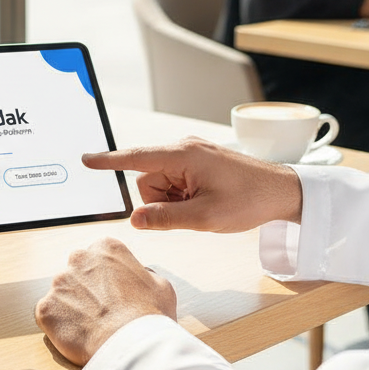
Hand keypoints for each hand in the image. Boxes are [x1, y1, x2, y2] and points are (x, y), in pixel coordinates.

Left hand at [35, 237, 176, 364]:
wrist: (130, 347)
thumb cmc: (150, 317)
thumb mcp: (161, 286)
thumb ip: (144, 274)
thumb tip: (140, 276)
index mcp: (107, 248)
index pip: (101, 256)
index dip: (108, 277)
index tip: (115, 293)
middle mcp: (79, 258)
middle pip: (79, 271)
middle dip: (87, 289)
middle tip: (102, 311)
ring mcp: (59, 283)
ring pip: (63, 294)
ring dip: (72, 307)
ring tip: (92, 327)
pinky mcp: (45, 308)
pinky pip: (49, 316)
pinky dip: (60, 326)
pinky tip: (78, 336)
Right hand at [83, 137, 302, 231]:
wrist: (282, 191)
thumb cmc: (249, 200)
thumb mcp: (204, 218)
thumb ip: (164, 219)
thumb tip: (135, 220)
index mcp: (183, 155)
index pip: (135, 159)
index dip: (108, 162)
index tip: (86, 160)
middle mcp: (184, 149)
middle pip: (148, 180)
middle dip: (160, 201)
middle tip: (192, 211)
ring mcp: (192, 154)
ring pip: (160, 184)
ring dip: (173, 201)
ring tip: (202, 206)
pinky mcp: (199, 162)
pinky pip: (175, 182)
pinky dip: (183, 196)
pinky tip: (205, 201)